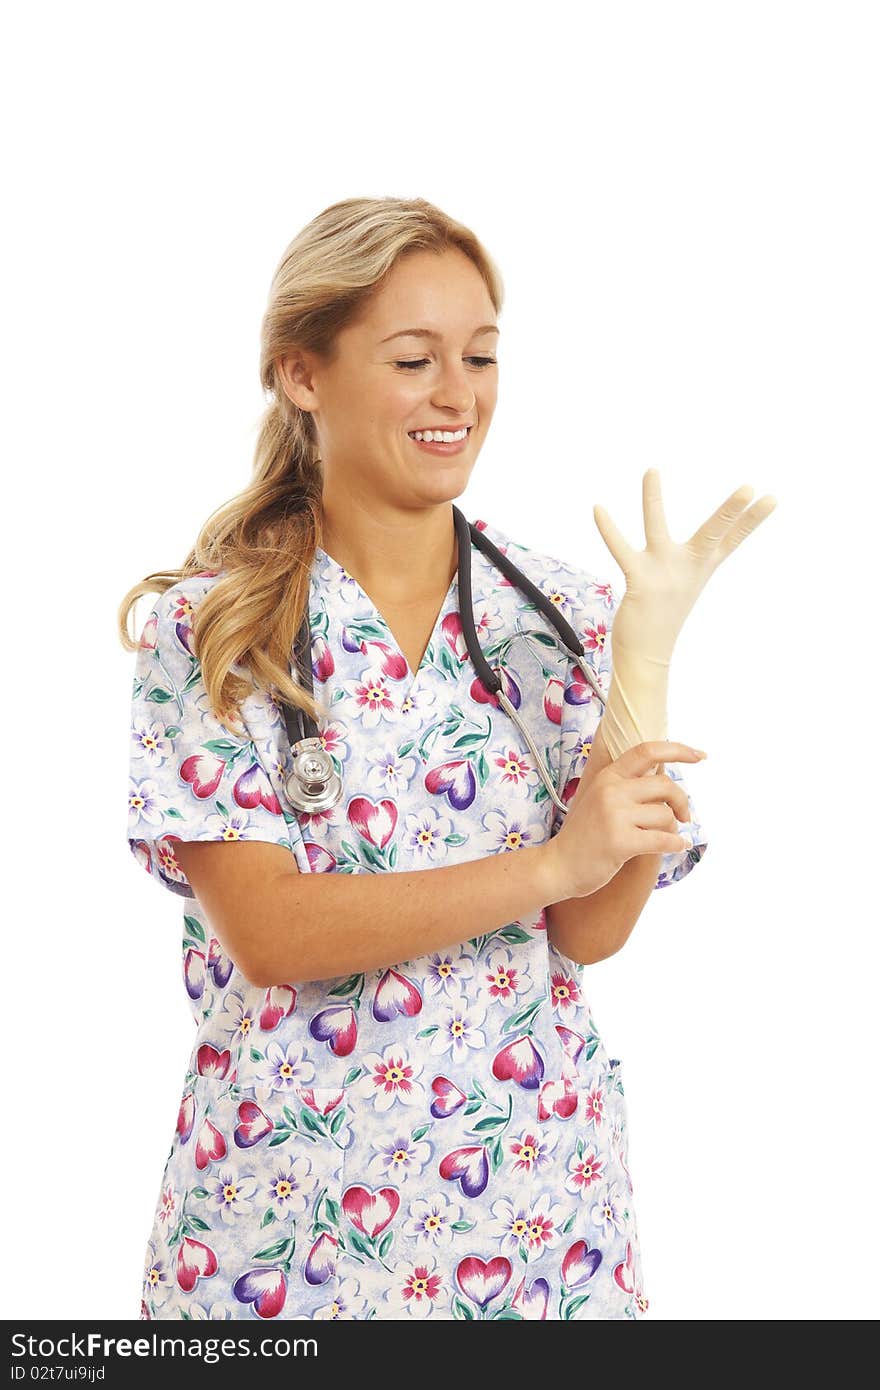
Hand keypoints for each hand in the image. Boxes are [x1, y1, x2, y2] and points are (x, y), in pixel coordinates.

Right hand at [545, 741, 706, 899]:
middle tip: (685, 816)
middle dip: (682, 801)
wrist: (558, 866)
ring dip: (673, 828)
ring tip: (664, 837)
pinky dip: (676, 844)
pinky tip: (678, 846)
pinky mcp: (620, 842)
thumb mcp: (599, 798)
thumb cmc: (585, 835)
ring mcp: (614, 816)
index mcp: (608, 776)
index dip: (677, 750)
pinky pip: (664, 839)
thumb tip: (664, 775)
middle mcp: (611, 791)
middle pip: (665, 785)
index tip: (699, 755)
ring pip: (666, 815)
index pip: (647, 751)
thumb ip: (626, 785)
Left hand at [593, 468, 777, 664]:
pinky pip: (621, 549)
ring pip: (658, 529)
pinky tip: (598, 508)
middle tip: (748, 487)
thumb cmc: (664, 615)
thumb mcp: (685, 582)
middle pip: (713, 534)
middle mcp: (687, 568)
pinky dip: (609, 529)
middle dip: (731, 511)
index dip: (753, 520)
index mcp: (701, 567)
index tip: (772, 498)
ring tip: (651, 470)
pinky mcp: (638, 580)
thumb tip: (705, 548)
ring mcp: (663, 573)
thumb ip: (693, 560)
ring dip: (653, 499)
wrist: (647, 656)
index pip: (733, 539)